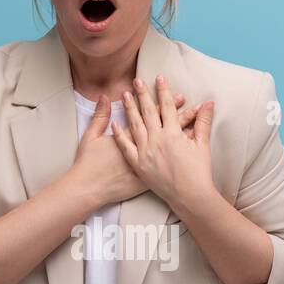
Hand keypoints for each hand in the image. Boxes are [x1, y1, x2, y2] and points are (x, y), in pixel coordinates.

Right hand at [69, 90, 200, 204]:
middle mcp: (141, 150)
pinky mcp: (147, 179)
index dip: (163, 104)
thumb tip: (104, 96)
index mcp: (130, 137)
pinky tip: (191, 148)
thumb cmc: (88, 164)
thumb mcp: (90, 137)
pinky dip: (180, 156)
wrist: (89, 189)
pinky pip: (168, 166)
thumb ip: (99, 116)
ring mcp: (146, 165)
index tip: (174, 94)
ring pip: (170, 146)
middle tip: (187, 101)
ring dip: (183, 131)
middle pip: (163, 128)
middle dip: (177, 113)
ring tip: (195, 118)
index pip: (151, 116)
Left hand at [114, 75, 215, 217]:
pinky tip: (115, 124)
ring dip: (129, 109)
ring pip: (134, 125)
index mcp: (173, 134)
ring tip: (124, 95)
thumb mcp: (202, 145)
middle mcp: (157, 140)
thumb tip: (209, 103)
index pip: (166, 106)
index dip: (163, 91)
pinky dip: (120, 135)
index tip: (159, 78)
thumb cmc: (199, 172)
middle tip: (136, 81)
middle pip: (147, 112)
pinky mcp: (139, 166)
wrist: (190, 197)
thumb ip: (203, 122)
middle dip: (142, 94)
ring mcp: (146, 153)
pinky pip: (126, 147)